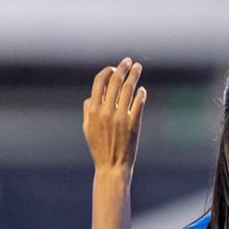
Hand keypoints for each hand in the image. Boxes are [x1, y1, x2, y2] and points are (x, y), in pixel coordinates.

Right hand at [83, 58, 146, 174]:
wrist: (112, 166)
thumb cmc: (99, 147)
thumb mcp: (87, 128)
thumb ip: (88, 110)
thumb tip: (91, 96)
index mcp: (93, 110)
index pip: (99, 81)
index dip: (107, 71)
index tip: (114, 68)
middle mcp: (106, 111)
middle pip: (115, 81)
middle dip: (123, 68)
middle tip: (129, 61)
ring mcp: (120, 117)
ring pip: (128, 89)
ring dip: (134, 75)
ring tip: (138, 67)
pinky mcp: (133, 124)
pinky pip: (138, 104)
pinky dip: (141, 94)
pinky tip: (142, 90)